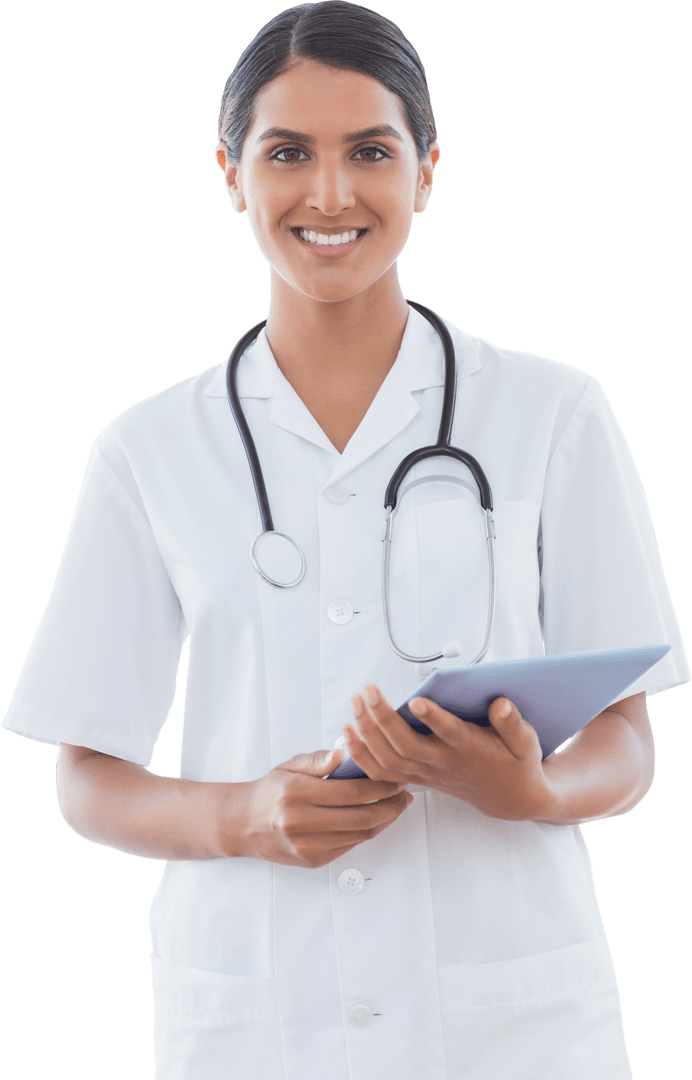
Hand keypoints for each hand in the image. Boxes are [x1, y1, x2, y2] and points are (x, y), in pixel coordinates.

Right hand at [222, 748, 413, 867]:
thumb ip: (319, 760)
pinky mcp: (311, 860)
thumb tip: (345, 753)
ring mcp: (305, 845)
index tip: (396, 778)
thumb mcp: (291, 765)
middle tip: (405, 794)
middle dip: (390, 805)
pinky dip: (367, 833)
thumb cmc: (271, 790)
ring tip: (397, 806)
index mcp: (295, 792)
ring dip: (384, 821)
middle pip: (360, 817)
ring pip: (358, 835)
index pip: (350, 792)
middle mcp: (299, 822)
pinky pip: (349, 846)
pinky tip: (377, 819)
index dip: (379, 787)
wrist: (244, 824)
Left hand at [344, 686, 558, 820]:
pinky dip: (362, 756)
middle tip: (369, 690)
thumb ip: (513, 723)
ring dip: (367, 733)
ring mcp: (428, 773)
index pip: (450, 735)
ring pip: (389, 760)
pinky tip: (348, 733)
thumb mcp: (526, 742)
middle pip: (406, 746)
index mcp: (472, 750)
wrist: (511, 800)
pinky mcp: (418, 777)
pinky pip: (382, 773)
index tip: (417, 699)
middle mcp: (445, 763)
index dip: (434, 719)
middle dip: (383, 719)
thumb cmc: (517, 764)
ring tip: (355, 703)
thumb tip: (501, 704)